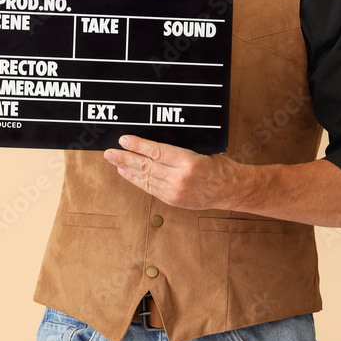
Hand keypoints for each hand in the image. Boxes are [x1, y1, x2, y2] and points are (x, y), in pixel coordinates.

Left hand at [104, 135, 240, 209]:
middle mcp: (180, 178)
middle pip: (146, 165)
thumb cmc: (220, 167)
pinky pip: (150, 188)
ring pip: (145, 178)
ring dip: (127, 169)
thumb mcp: (202, 149)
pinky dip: (136, 180)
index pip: (156, 151)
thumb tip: (153, 141)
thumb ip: (178, 148)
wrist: (231, 190)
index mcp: (189, 162)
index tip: (124, 139)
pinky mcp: (173, 201)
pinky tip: (127, 173)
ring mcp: (175, 192)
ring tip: (114, 161)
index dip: (137, 145)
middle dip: (125, 158)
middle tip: (110, 152)